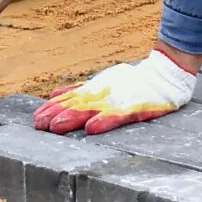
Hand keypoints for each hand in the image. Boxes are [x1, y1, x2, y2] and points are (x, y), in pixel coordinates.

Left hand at [33, 50, 196, 134]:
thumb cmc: (134, 81)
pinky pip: (118, 115)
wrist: (166, 73)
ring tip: (56, 127)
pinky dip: (104, 121)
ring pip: (92, 109)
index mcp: (95, 89)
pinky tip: (92, 128)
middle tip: (39, 125)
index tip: (36, 119)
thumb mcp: (103, 83)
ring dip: (73, 117)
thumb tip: (53, 94)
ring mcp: (120, 100)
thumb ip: (79, 90)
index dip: (52, 108)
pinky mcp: (136, 108)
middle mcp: (104, 94)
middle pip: (77, 104)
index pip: (70, 99)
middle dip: (57, 114)